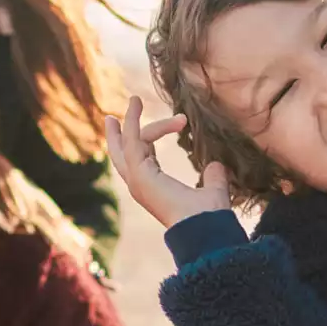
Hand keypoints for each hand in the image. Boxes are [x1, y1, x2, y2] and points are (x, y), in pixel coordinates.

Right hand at [104, 95, 229, 227]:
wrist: (204, 226)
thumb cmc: (208, 215)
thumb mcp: (213, 190)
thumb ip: (213, 177)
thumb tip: (216, 165)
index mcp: (153, 188)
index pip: (144, 157)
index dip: (154, 136)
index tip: (180, 122)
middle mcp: (140, 184)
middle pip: (120, 155)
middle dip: (116, 136)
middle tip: (110, 118)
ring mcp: (137, 179)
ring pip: (128, 143)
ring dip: (131, 120)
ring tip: (136, 99)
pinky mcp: (139, 172)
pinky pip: (132, 139)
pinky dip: (132, 120)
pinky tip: (136, 103)